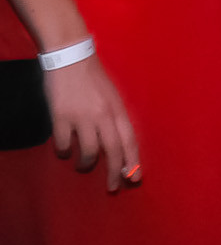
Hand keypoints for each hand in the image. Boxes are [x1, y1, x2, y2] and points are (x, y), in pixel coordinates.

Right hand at [42, 54, 140, 192]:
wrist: (71, 58)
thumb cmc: (94, 77)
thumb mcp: (113, 95)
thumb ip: (115, 116)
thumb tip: (118, 141)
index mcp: (118, 109)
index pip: (130, 140)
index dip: (133, 161)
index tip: (135, 178)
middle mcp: (103, 115)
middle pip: (114, 150)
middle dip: (115, 173)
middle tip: (114, 187)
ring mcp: (82, 117)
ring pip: (89, 152)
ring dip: (87, 164)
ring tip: (84, 166)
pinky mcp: (61, 117)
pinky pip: (65, 144)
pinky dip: (65, 151)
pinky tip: (65, 151)